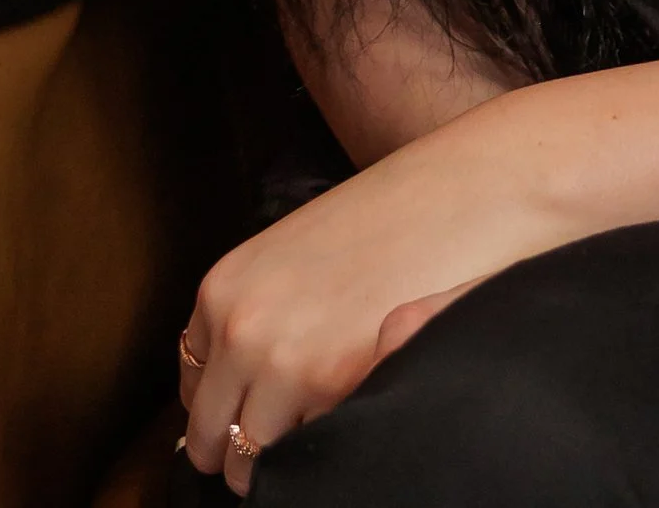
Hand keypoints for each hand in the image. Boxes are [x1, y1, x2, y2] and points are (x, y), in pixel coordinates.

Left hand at [177, 98, 568, 488]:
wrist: (465, 192)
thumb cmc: (389, 220)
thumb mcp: (291, 257)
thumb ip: (256, 316)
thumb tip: (236, 393)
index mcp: (222, 292)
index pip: (193, 396)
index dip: (226, 413)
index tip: (253, 418)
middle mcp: (242, 330)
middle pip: (213, 443)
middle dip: (245, 449)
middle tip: (289, 436)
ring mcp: (285, 365)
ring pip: (255, 465)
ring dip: (287, 455)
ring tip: (326, 423)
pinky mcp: (337, 388)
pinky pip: (310, 455)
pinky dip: (327, 448)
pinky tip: (355, 412)